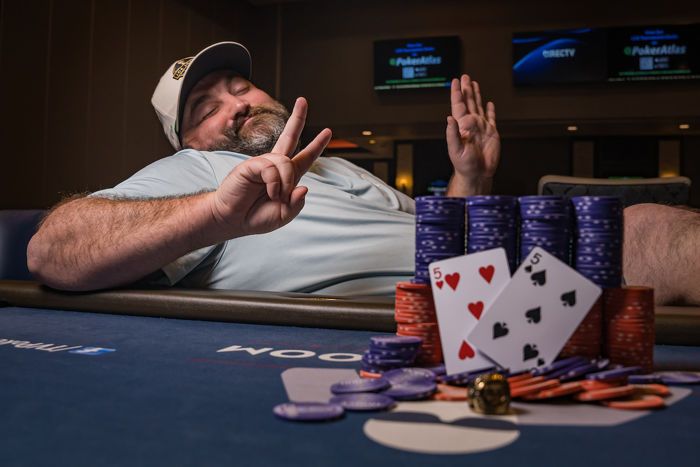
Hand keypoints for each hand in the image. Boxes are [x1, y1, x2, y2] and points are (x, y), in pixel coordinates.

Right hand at [211, 97, 331, 236]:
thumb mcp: (283, 215)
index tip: (328, 132)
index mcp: (286, 176)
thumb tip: (304, 187)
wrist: (233, 220)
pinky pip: (270, 168)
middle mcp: (275, 166)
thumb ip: (296, 204)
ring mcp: (262, 164)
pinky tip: (270, 193)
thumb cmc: (255, 217)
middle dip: (298, 118)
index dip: (317, 145)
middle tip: (303, 100)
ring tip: (277, 197)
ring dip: (286, 182)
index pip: (304, 157)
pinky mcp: (250, 165)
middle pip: (290, 137)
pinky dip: (275, 183)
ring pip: (285, 162)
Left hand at [446, 74, 499, 195]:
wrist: (478, 174)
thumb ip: (452, 134)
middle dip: (466, 89)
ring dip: (476, 95)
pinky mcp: (492, 133)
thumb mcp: (456, 149)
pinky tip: (489, 103)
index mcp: (462, 126)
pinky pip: (491, 118)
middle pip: (468, 102)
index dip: (457, 93)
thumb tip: (449, 118)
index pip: (458, 105)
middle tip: (465, 77)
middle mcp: (471, 124)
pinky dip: (490, 110)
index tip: (455, 81)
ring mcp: (481, 128)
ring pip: (479, 106)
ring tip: (474, 84)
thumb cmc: (465, 165)